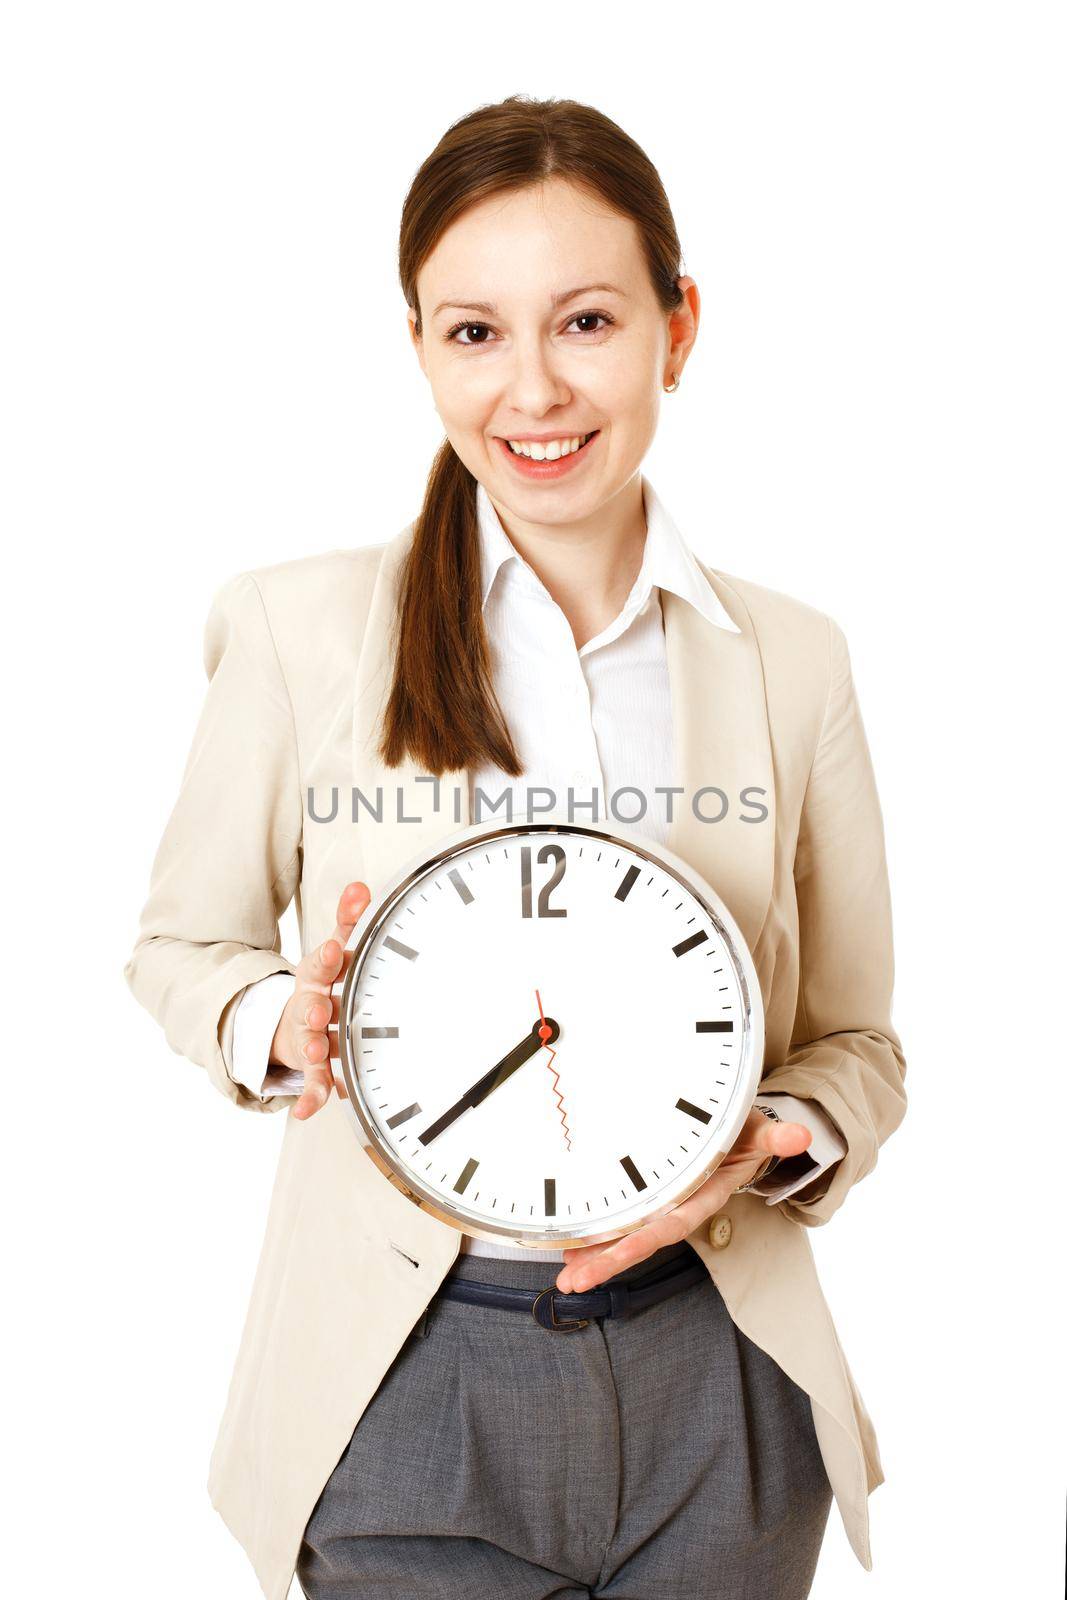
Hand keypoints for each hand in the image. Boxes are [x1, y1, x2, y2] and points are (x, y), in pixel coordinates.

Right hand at [267, 881, 370, 1120]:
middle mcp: (308, 1004)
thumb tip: (360, 886)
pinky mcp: (312, 1064)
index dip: (328, 955)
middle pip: (310, 1002)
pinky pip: (313, 1081)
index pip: (322, 961)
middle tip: (319, 1006)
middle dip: (314, 1003)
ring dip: (314, 1044)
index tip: (335, 948)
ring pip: (310, 1040)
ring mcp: (308, 1035)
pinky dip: (311, 1096)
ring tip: (318, 1049)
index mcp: (317, 975)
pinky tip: (308, 1110)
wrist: (289, 1022)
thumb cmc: (323, 983)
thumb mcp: (334, 952)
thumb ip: (348, 921)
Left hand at [553, 1108, 812, 1294]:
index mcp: (705, 1192)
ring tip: (567, 1277)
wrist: (742, 1135)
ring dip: (597, 1256)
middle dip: (609, 1261)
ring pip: (629, 1235)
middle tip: (573, 1281)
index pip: (673, 1221)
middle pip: (643, 1238)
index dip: (645, 1238)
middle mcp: (683, 1205)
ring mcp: (666, 1203)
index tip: (617, 1253)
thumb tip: (798, 1134)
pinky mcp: (652, 1196)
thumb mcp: (760, 1130)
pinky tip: (572, 1250)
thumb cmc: (747, 1131)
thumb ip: (775, 1135)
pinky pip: (624, 1221)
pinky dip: (598, 1237)